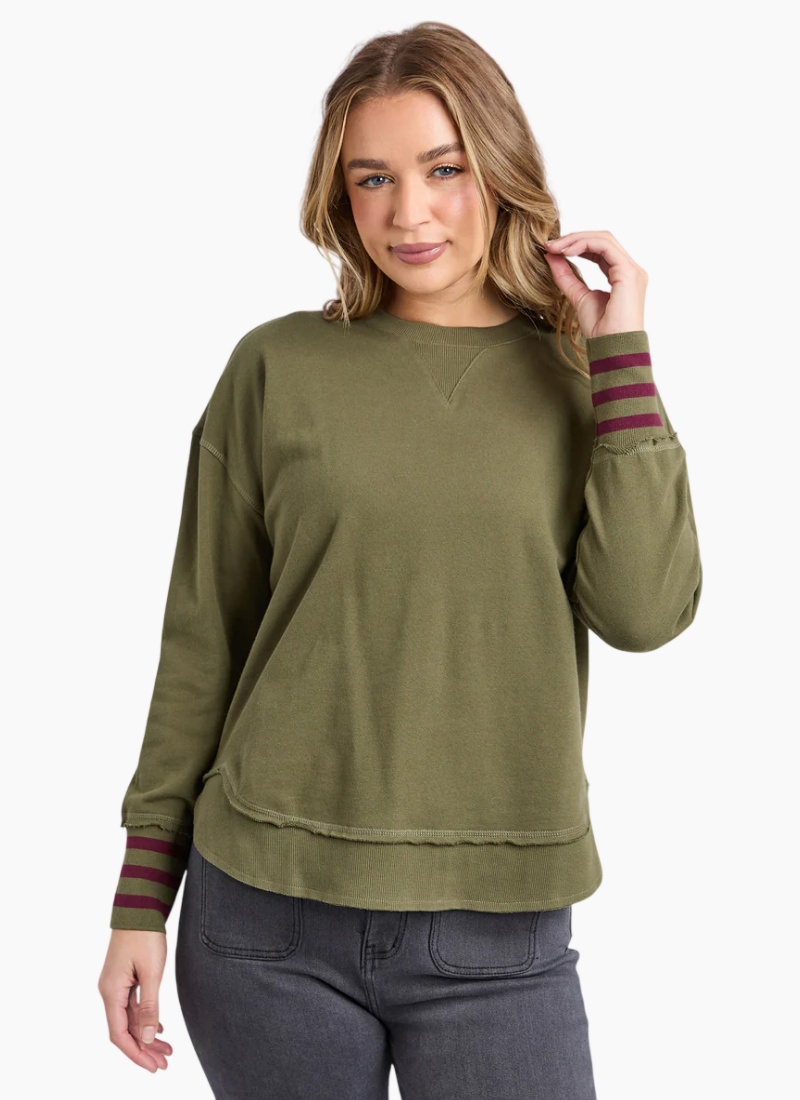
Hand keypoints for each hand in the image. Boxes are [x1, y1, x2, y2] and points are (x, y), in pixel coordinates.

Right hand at [98, 929, 172, 1072]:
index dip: (136, 1054)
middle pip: (124, 1030)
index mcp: (111, 992)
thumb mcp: (152, 972)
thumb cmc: (145, 935)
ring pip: (130, 1019)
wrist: (139, 908)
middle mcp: (109, 991)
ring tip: (166, 1050)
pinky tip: (158, 1027)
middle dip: (144, 1049)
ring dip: (146, 1035)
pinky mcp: (124, 978)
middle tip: (165, 1063)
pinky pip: (132, 1006)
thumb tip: (146, 1038)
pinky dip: (144, 1019)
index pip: (119, 1034)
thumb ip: (149, 1006)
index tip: (154, 1067)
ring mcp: (116, 985)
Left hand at [541, 230, 646, 338]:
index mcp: (622, 276)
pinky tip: (567, 252)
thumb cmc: (601, 331)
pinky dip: (584, 244)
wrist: (612, 349)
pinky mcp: (628, 273)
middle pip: (602, 239)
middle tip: (549, 245)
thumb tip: (551, 257)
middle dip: (574, 238)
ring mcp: (632, 270)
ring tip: (555, 247)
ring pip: (604, 239)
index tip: (552, 249)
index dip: (576, 245)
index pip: (600, 250)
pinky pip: (605, 247)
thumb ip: (567, 277)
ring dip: (576, 239)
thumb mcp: (578, 297)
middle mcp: (630, 270)